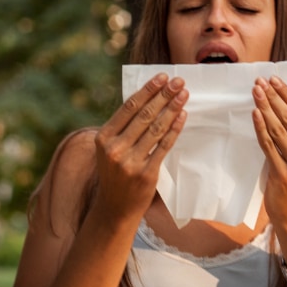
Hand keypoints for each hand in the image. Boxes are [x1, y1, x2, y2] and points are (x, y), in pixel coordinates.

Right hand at [93, 74, 187, 221]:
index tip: (162, 77)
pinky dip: (174, 129)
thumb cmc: (115, 173)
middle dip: (164, 95)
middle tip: (178, 81)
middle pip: (144, 114)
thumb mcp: (110, 149)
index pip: (129, 107)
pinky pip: (163, 146)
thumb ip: (123, 128)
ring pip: (156, 128)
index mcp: (103, 138)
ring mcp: (130, 162)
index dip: (147, 90)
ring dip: (172, 108)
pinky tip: (182, 116)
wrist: (114, 209)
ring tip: (183, 94)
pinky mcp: (146, 174)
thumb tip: (148, 98)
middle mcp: (114, 148)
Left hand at [252, 76, 286, 228]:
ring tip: (255, 92)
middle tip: (259, 81)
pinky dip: (261, 127)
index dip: (286, 94)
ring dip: (265, 107)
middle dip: (273, 97)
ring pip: (278, 129)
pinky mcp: (283, 174)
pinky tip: (255, 113)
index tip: (273, 79)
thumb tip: (282, 101)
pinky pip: (269, 145)